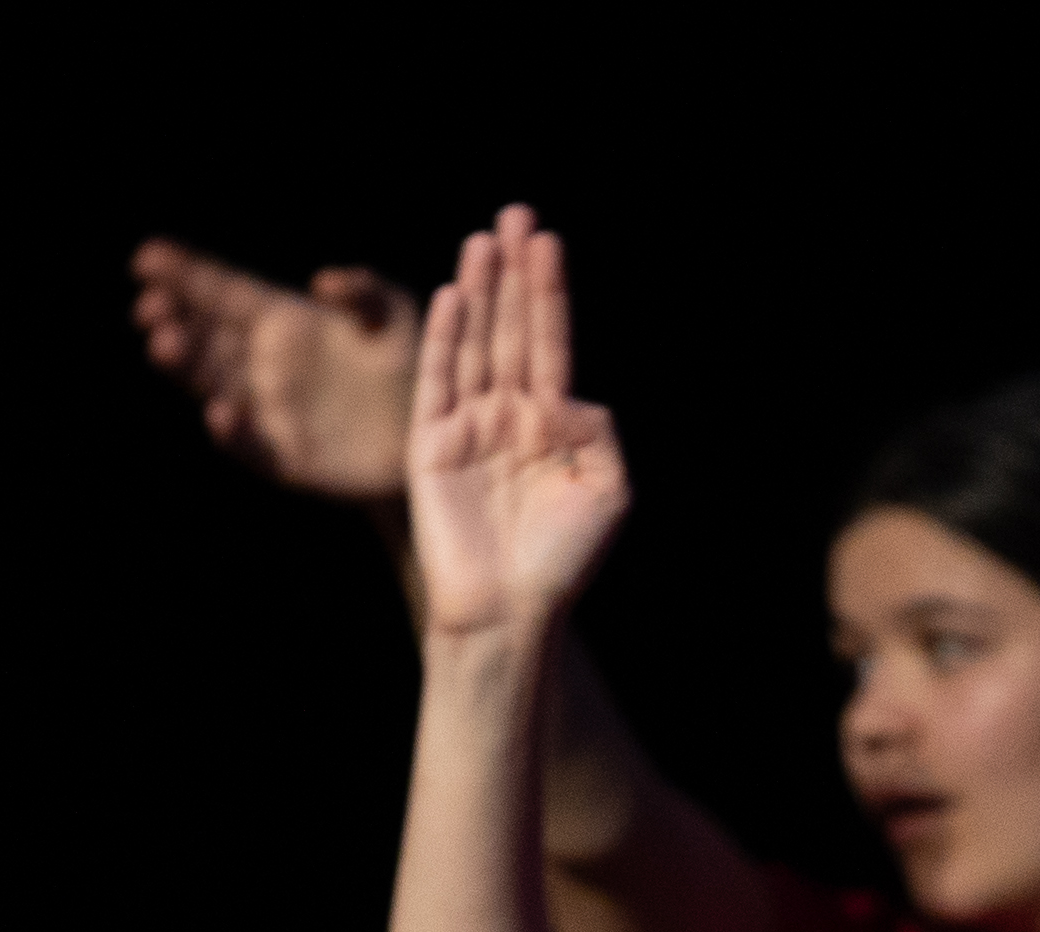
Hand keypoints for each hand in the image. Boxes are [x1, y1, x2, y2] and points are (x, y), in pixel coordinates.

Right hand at [129, 239, 421, 502]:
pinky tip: (220, 412)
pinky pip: (252, 444)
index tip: (146, 257)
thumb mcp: (395, 316)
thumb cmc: (408, 370)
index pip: (224, 293)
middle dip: (176, 320)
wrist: (428, 440)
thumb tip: (320, 281)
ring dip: (189, 365)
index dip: (186, 276)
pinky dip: (234, 431)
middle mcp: (265, 364)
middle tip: (151, 306)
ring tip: (165, 342)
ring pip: (216, 384)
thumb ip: (364, 291)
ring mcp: (269, 410)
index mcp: (284, 322)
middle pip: (208, 337)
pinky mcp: (285, 457)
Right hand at [403, 209, 627, 641]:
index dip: (548, 291)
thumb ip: (599, 433)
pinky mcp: (432, 447)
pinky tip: (454, 297)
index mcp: (551, 425)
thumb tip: (573, 394)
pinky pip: (438, 383)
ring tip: (483, 240)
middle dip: (513, 273)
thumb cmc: (561, 562)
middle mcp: (508, 417)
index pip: (548, 342)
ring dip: (479, 291)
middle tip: (515, 213)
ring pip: (475, 344)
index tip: (547, 240)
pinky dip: (447, 340)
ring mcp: (468, 428)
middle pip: (510, 329)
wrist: (509, 610)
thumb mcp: (606, 490)